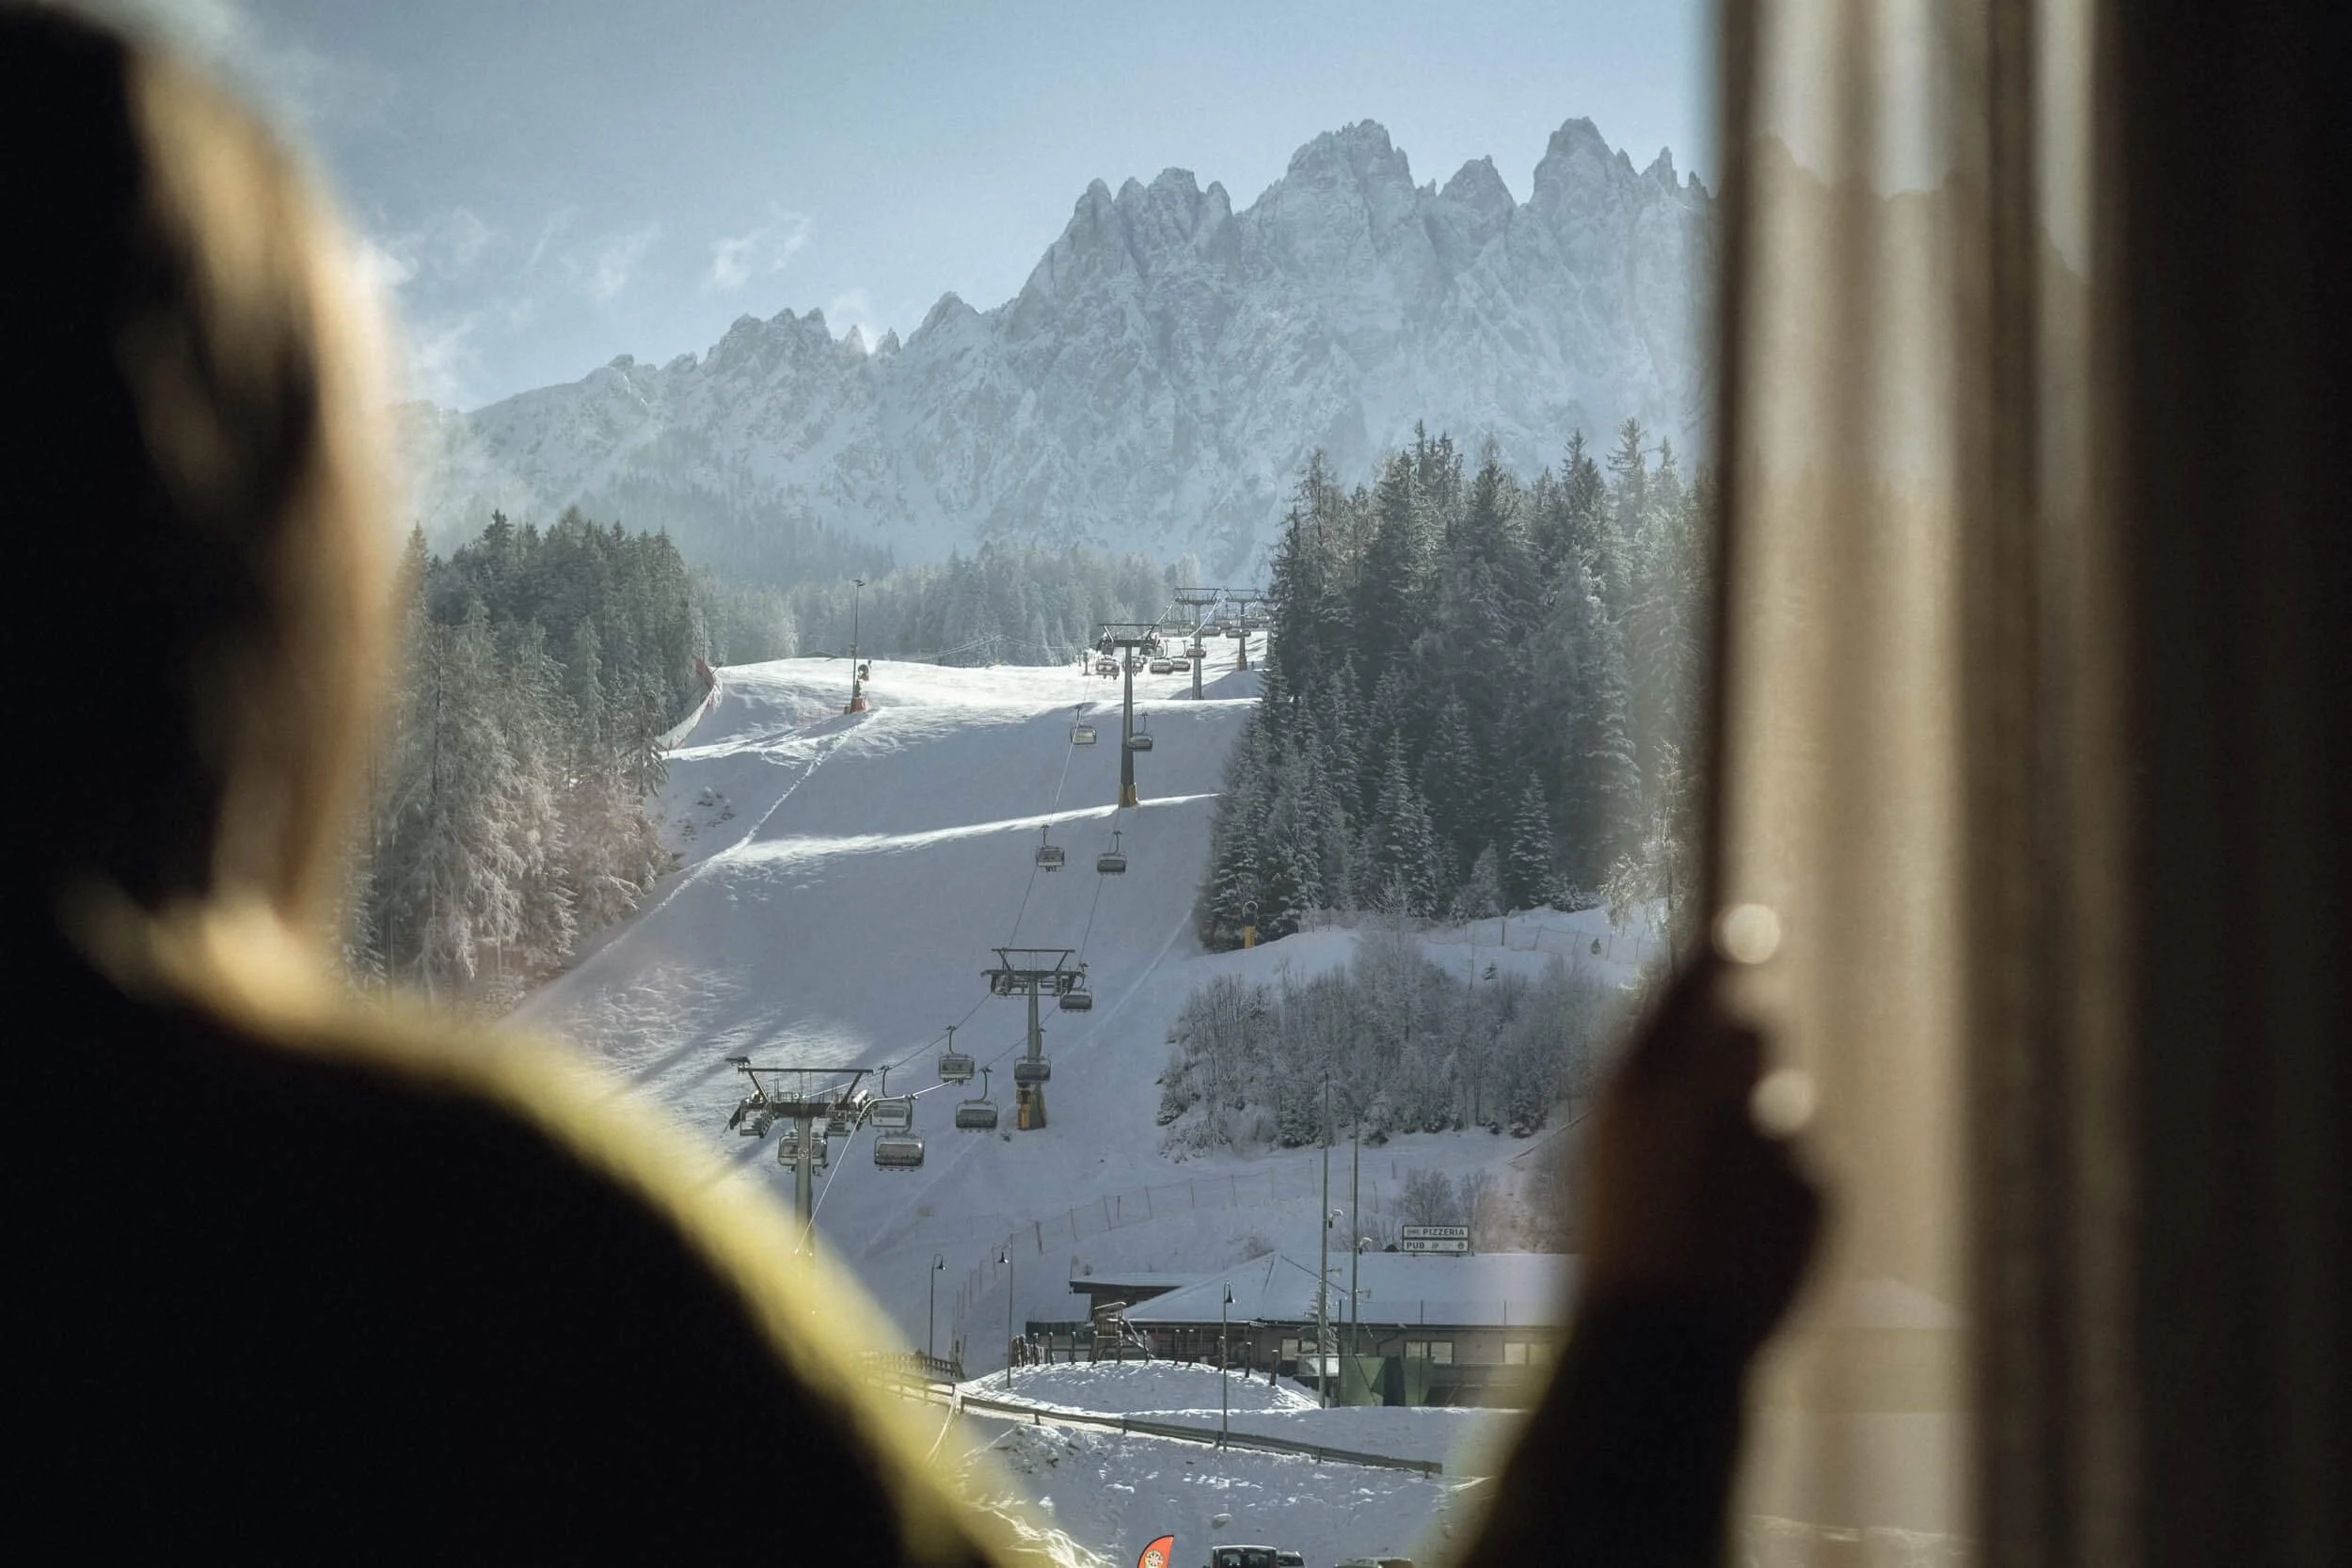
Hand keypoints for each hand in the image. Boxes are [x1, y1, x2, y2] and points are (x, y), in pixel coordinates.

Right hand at [1578, 954, 1823, 1357]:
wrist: (1662, 1347)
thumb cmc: (1618, 1245)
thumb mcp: (1610, 1151)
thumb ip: (1665, 1083)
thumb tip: (1745, 1022)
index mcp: (1635, 1084)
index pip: (1690, 986)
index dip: (1722, 954)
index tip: (1750, 927)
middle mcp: (1703, 1098)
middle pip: (1752, 1035)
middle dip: (1746, 1056)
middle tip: (1724, 1100)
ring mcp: (1767, 1143)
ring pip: (1783, 1110)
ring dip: (1759, 1140)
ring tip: (1716, 1206)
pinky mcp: (1816, 1192)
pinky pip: (1803, 1174)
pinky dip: (1780, 1203)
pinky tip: (1744, 1246)